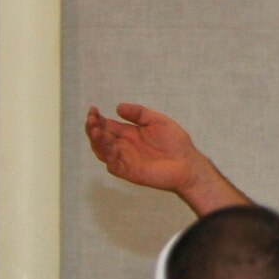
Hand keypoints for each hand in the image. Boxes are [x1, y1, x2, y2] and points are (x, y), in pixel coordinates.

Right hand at [85, 102, 210, 195]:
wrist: (187, 163)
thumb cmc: (175, 142)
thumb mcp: (157, 121)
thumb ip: (139, 113)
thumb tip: (118, 107)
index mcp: (127, 133)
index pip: (106, 125)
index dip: (97, 118)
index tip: (93, 109)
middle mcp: (122, 145)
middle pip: (100, 137)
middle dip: (93, 127)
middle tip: (92, 118)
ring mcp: (123, 159)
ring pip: (101, 150)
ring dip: (96, 140)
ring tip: (96, 129)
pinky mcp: (127, 171)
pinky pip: (111, 163)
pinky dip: (107, 154)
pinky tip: (107, 144)